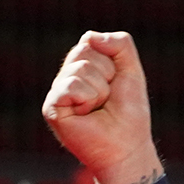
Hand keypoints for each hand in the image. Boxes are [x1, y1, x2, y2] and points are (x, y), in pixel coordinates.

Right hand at [40, 31, 162, 183]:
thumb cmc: (129, 113)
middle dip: (106, 75)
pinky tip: (86, 114)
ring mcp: (57, 92)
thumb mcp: (132, 71)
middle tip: (108, 99)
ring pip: (80, 69)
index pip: (90, 42)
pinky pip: (70, 86)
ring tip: (99, 109)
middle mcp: (66, 77)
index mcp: (82, 67)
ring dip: (100, 90)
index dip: (112, 63)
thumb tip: (90, 36)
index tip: (116, 84)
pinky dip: (87, 99)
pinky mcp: (51, 107)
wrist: (127, 147)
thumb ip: (120, 44)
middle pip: (84, 52)